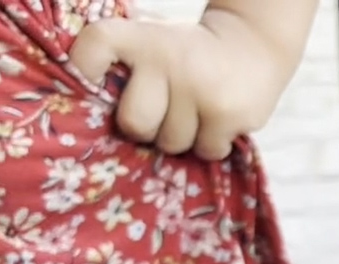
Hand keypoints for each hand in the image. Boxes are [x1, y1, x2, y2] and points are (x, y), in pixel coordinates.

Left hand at [69, 12, 297, 160]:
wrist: (254, 45)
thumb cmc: (188, 54)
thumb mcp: (153, 43)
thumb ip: (123, 70)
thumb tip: (99, 122)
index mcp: (142, 37)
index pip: (95, 47)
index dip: (84, 69)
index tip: (93, 83)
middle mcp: (168, 59)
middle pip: (135, 123)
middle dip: (146, 128)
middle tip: (162, 114)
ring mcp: (200, 89)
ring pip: (172, 143)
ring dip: (182, 137)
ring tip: (195, 114)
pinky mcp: (228, 115)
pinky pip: (206, 151)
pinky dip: (211, 143)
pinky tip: (217, 122)